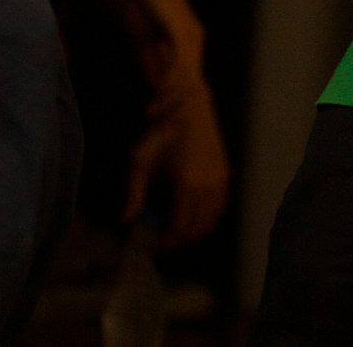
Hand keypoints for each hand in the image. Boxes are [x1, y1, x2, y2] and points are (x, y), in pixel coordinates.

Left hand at [123, 80, 229, 248]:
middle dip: (180, 240)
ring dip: (195, 231)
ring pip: (212, 220)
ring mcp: (220, 180)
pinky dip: (209, 217)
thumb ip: (134, 193)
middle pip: (197, 228)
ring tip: (178, 231)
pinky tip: (195, 215)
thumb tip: (126, 219)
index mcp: (187, 185)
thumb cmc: (162, 132)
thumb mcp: (141, 160)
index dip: (166, 242)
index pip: (179, 227)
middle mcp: (208, 186)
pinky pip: (220, 206)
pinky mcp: (225, 173)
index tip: (154, 246)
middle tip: (164, 242)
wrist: (189, 106)